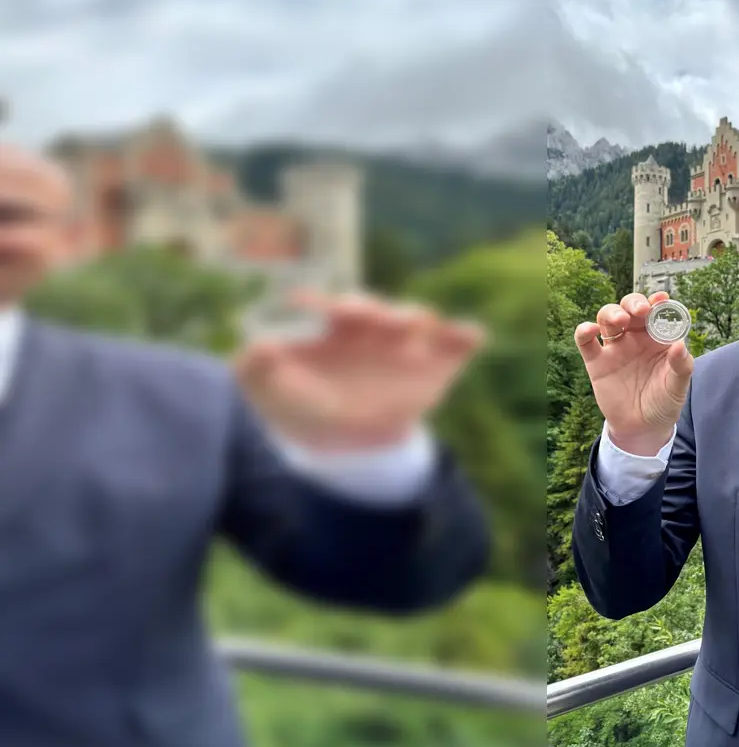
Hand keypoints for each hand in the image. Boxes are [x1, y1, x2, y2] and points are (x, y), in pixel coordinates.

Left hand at [232, 290, 484, 450]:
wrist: (344, 442)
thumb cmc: (300, 403)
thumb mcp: (268, 388)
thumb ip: (257, 367)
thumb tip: (261, 346)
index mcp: (341, 329)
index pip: (342, 308)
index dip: (335, 305)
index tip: (325, 311)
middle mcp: (378, 331)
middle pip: (384, 311)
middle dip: (381, 312)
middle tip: (378, 322)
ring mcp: (411, 347)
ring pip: (420, 320)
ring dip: (418, 319)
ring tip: (415, 329)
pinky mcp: (439, 366)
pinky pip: (459, 343)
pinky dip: (467, 335)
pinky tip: (473, 336)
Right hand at [574, 292, 692, 455]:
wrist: (643, 428)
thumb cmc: (664, 401)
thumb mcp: (678, 386)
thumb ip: (681, 366)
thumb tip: (679, 345)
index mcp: (657, 337)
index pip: (657, 312)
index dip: (658, 302)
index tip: (661, 299)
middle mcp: (636, 337)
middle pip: (629, 308)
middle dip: (634, 303)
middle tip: (641, 311)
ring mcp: (615, 347)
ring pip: (607, 317)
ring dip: (611, 312)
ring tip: (620, 321)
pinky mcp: (596, 361)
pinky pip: (586, 341)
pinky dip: (584, 330)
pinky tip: (590, 329)